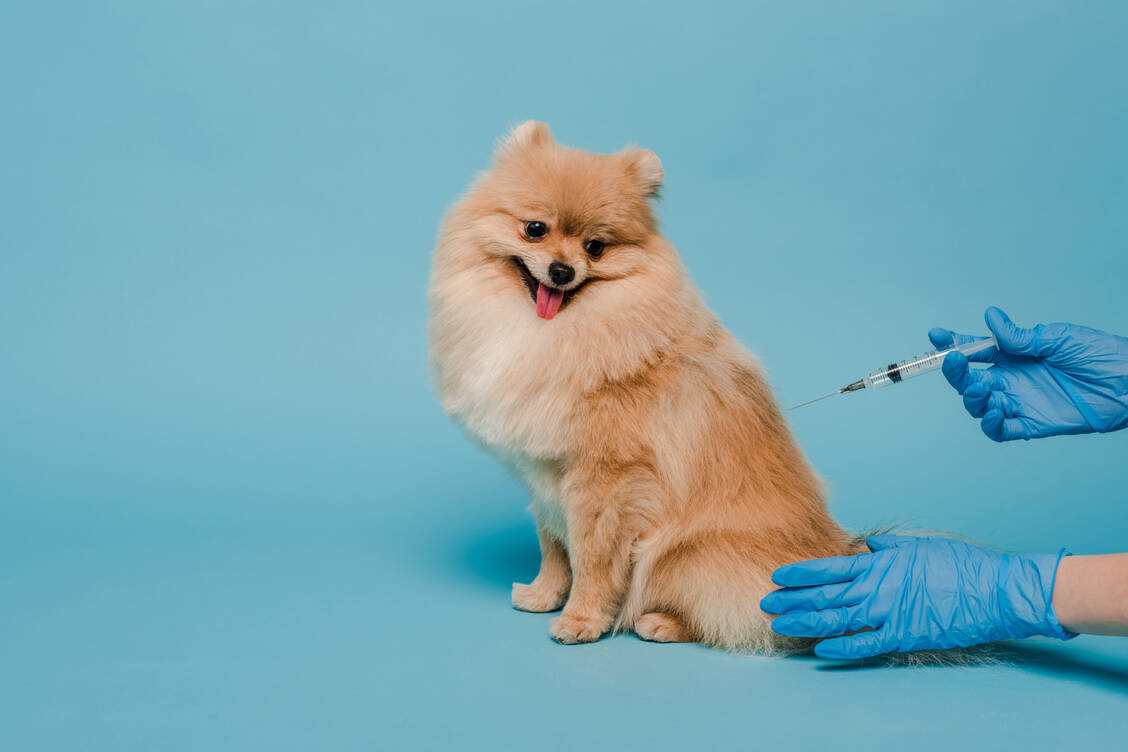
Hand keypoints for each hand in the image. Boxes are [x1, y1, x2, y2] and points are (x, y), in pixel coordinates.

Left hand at [760, 534, 1072, 659]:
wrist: (995, 590)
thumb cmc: (961, 566)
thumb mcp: (921, 548)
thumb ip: (890, 550)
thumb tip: (869, 548)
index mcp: (880, 564)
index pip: (829, 568)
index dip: (800, 573)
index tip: (777, 576)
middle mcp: (878, 587)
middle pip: (825, 594)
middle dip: (792, 599)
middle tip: (766, 603)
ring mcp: (890, 612)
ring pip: (837, 619)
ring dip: (806, 622)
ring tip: (780, 625)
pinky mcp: (905, 635)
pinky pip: (866, 644)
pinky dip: (841, 647)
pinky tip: (819, 650)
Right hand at [931, 306, 1127, 441]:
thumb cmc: (1100, 355)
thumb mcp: (1058, 338)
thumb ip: (1020, 336)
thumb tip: (989, 317)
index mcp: (1015, 356)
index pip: (976, 350)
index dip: (954, 343)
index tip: (937, 336)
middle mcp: (1012, 379)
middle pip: (970, 380)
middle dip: (956, 372)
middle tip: (953, 362)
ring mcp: (1020, 402)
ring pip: (979, 405)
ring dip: (971, 398)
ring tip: (978, 389)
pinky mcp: (1033, 424)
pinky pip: (1002, 430)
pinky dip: (990, 424)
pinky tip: (992, 412)